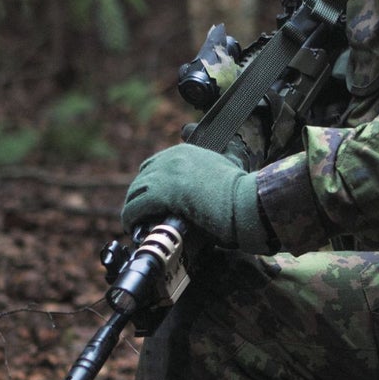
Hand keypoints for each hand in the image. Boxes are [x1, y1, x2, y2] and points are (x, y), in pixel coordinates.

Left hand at [120, 145, 272, 252]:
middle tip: (142, 217)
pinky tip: (133, 228)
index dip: (150, 185)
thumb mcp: (223, 170)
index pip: (154, 165)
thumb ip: (206, 172)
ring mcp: (166, 174)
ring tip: (135, 225)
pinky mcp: (162, 193)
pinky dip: (130, 219)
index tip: (150, 202)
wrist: (248, 202)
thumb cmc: (241, 194)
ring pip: (135, 193)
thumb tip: (199, 190)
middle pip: (142, 178)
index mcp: (186, 151)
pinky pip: (135, 207)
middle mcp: (173, 158)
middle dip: (139, 198)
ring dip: (133, 209)